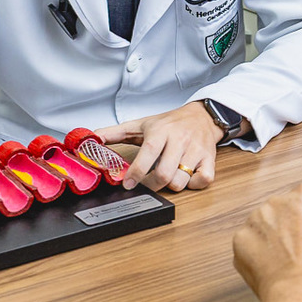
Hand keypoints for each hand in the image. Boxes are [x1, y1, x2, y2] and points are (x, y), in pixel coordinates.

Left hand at [94, 101, 219, 191]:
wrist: (201, 116)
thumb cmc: (169, 123)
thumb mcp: (141, 124)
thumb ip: (115, 133)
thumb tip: (91, 138)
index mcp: (161, 130)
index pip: (149, 151)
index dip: (137, 170)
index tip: (128, 183)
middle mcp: (180, 140)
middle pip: (165, 172)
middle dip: (152, 184)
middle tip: (146, 183)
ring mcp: (196, 151)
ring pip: (182, 180)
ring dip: (171, 185)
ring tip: (166, 176)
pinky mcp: (210, 159)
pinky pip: (203, 180)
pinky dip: (193, 185)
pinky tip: (185, 179)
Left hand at [233, 184, 301, 301]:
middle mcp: (277, 201)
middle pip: (282, 212)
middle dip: (288, 229)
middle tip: (300, 252)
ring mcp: (256, 220)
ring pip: (263, 228)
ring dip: (271, 242)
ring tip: (286, 264)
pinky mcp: (240, 240)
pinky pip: (249, 246)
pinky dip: (256, 257)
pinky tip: (272, 270)